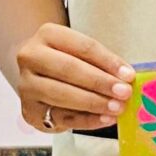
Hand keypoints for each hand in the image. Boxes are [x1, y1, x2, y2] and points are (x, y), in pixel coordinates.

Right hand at [12, 25, 131, 134]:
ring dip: (93, 102)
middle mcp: (31, 57)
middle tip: (124, 92)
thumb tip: (126, 78)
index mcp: (48, 35)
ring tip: (117, 107)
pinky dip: (87, 120)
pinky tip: (105, 119)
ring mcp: (27, 85)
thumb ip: (100, 63)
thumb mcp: (79, 53)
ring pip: (62, 94)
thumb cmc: (64, 61)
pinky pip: (62, 117)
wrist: (35, 76)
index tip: (128, 74)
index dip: (107, 61)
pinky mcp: (30, 110)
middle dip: (99, 82)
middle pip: (68, 69)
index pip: (82, 46)